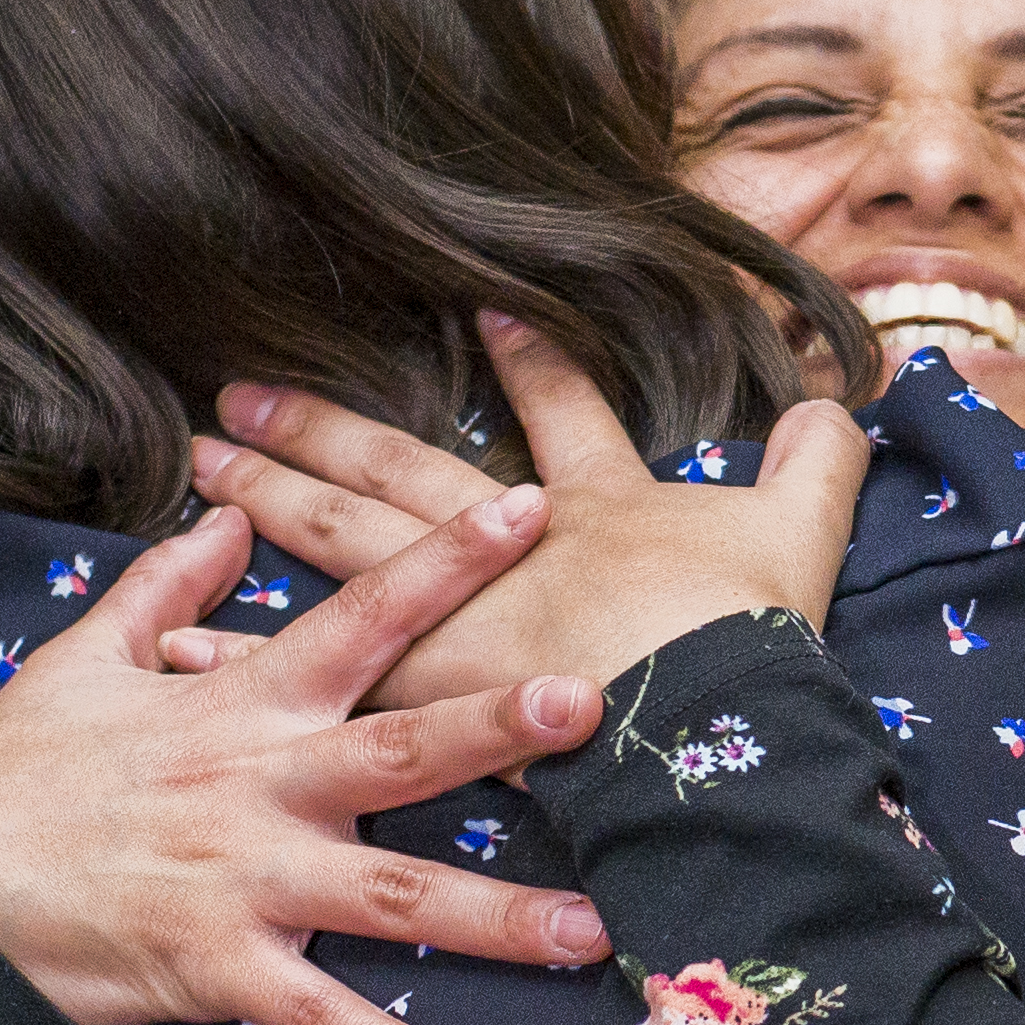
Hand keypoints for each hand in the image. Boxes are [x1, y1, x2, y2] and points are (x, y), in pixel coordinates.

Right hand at [0, 489, 611, 1024]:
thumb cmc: (22, 770)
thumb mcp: (83, 656)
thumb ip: (167, 582)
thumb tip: (227, 510)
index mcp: (242, 701)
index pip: (359, 614)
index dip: (443, 560)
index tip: (531, 509)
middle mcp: (258, 784)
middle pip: (399, 752)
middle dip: (497, 729)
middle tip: (592, 705)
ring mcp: (242, 879)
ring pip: (390, 897)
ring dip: (496, 917)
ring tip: (597, 929)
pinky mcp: (216, 966)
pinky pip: (311, 1016)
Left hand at [178, 316, 865, 711]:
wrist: (709, 718)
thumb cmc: (750, 632)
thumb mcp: (806, 529)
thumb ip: (823, 457)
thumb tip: (849, 396)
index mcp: (595, 506)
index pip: (558, 410)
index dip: (527, 359)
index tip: (480, 305)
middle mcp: (505, 549)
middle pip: (397, 471)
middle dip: (323, 427)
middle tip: (243, 391)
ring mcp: (456, 616)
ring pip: (340, 543)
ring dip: (267, 497)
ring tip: (199, 464)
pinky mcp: (425, 692)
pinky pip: (318, 668)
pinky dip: (247, 656)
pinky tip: (175, 640)